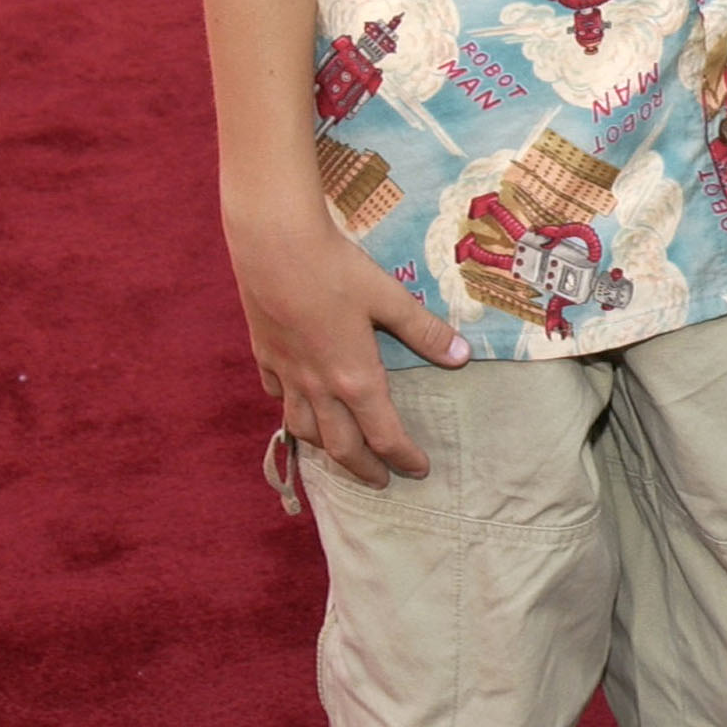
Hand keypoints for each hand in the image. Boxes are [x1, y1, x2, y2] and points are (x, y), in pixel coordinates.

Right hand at [227, 208, 469, 484]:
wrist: (273, 245)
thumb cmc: (335, 269)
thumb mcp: (389, 297)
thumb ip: (425, 330)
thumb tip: (461, 356)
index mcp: (355, 378)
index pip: (384, 435)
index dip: (404, 457)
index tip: (419, 470)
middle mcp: (318, 387)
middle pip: (340, 446)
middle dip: (364, 469)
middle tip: (381, 481)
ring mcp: (286, 374)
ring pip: (303, 429)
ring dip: (324, 447)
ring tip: (338, 451)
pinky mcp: (264, 355)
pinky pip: (277, 396)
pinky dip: (291, 409)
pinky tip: (297, 403)